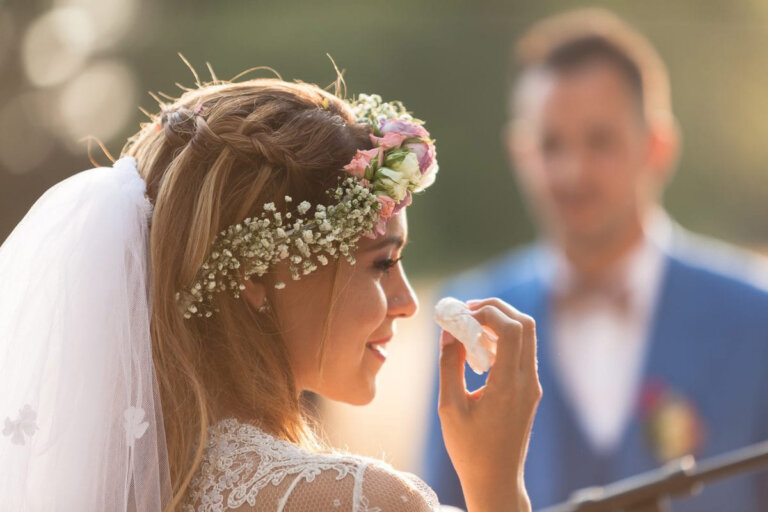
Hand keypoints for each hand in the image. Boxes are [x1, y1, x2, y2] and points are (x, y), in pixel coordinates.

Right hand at [437, 298, 541, 511]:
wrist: (497, 481)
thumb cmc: (470, 449)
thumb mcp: (450, 407)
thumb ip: (449, 365)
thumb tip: (449, 332)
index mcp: (509, 385)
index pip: (512, 330)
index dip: (488, 313)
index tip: (462, 314)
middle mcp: (528, 381)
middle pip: (525, 324)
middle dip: (496, 309)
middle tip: (467, 311)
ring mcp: (532, 386)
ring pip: (526, 337)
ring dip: (499, 324)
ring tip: (468, 330)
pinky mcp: (529, 391)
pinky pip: (521, 353)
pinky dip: (501, 341)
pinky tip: (477, 352)